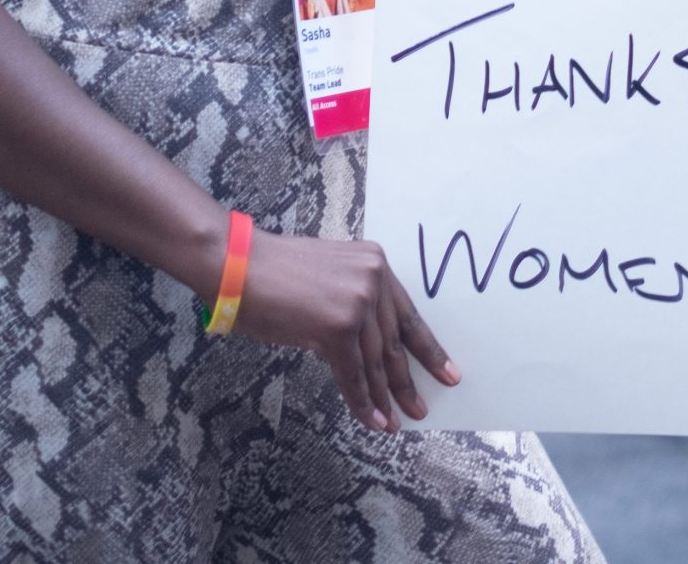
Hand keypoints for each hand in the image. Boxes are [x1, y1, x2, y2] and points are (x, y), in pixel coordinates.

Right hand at [232, 232, 457, 432]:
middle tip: (422, 407)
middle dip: (408, 380)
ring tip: (395, 422)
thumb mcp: (330, 275)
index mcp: (376, 264)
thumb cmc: (275, 274)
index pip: (408, 315)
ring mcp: (357, 303)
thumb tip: (368, 345)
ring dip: (385, 397)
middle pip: (395, 342)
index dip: (428, 348)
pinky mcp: (337, 328)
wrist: (239, 266)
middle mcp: (373, 280)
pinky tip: (372, 420)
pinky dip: (362, 400)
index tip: (448, 371)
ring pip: (375, 362)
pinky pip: (353, 372)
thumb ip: (355, 300)